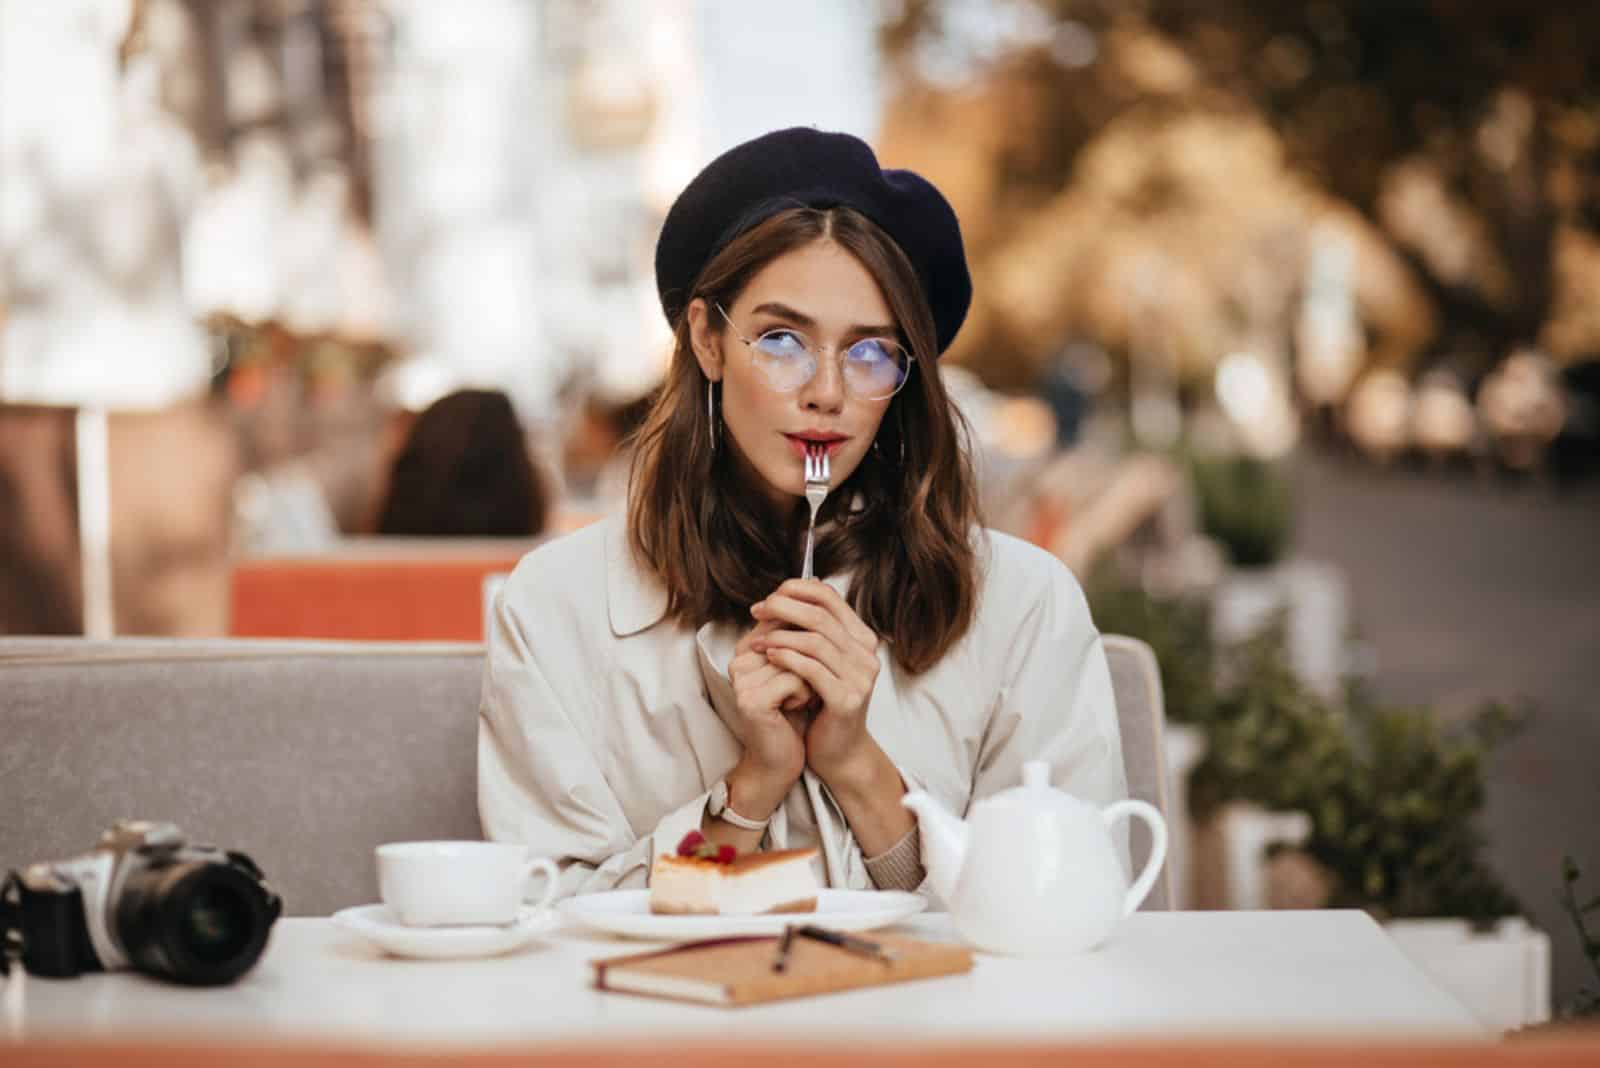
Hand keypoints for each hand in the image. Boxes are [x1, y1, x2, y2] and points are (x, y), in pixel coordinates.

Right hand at [723, 619, 808, 817]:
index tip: (805, 670)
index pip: (784, 618)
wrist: (782, 759)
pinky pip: (795, 678)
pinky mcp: (751, 699)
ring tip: (798, 699)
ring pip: (798, 657)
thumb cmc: (795, 714)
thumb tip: (819, 598)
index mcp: (748, 647)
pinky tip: (794, 710)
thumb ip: (800, 638)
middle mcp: (739, 658)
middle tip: (803, 688)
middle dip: (810, 663)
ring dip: (810, 680)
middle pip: (793, 637)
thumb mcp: (799, 669)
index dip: (808, 641)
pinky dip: (805, 695)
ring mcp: (742, 678)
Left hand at [750, 580, 881, 785]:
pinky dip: (787, 658)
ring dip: (779, 635)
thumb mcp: (822, 661)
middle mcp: (867, 654)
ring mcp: (860, 678)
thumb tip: (791, 590)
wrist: (839, 751)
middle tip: (757, 611)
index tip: (769, 597)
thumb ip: (814, 630)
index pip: (830, 598)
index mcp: (862, 639)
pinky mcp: (847, 699)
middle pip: (821, 616)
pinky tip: (769, 656)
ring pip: (816, 641)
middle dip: (783, 608)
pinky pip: (812, 669)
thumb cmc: (824, 703)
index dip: (797, 590)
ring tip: (756, 640)